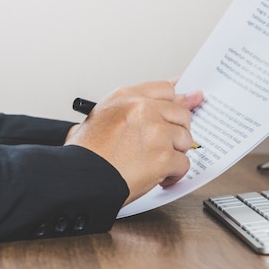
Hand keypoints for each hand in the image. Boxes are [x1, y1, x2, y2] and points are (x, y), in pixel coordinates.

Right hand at [65, 80, 203, 205]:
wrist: (78, 179)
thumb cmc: (86, 154)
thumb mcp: (102, 116)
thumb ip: (135, 106)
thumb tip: (167, 99)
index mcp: (126, 97)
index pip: (165, 88)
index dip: (179, 97)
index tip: (191, 98)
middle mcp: (143, 109)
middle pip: (181, 113)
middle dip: (177, 131)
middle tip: (165, 145)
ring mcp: (155, 132)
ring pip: (186, 139)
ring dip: (174, 154)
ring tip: (155, 164)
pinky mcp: (163, 157)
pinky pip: (184, 163)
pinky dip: (174, 174)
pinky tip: (160, 177)